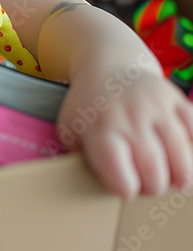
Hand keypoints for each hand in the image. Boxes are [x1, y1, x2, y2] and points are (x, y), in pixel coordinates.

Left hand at [58, 63, 192, 197]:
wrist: (108, 65)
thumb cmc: (91, 105)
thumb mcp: (72, 128)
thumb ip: (83, 158)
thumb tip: (97, 186)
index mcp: (101, 130)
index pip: (121, 176)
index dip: (126, 188)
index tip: (125, 187)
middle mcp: (129, 118)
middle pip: (154, 169)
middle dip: (154, 186)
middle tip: (148, 184)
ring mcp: (156, 107)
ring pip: (181, 154)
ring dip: (181, 175)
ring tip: (174, 179)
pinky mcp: (176, 99)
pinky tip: (184, 154)